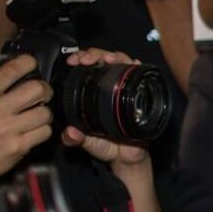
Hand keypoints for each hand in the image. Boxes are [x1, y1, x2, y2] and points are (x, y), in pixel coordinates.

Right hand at [0, 55, 52, 174]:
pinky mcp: (16, 147)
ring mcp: (8, 129)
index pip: (12, 70)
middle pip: (37, 89)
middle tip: (40, 93)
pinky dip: (41, 130)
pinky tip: (31, 131)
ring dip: (43, 112)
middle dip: (43, 90)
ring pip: (45, 112)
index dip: (26, 63)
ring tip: (34, 114)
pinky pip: (44, 132)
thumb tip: (6, 71)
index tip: (29, 63)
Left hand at [61, 48, 147, 166]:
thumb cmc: (109, 147)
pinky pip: (141, 76)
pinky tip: (134, 63)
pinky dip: (138, 67)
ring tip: (108, 59)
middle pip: (105, 60)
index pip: (88, 69)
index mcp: (94, 95)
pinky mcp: (142, 93)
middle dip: (96, 54)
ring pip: (123, 62)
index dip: (81, 60)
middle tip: (88, 59)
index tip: (75, 61)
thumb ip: (77, 139)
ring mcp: (127, 89)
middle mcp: (110, 88)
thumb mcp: (88, 143)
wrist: (129, 157)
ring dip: (116, 56)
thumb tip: (69, 132)